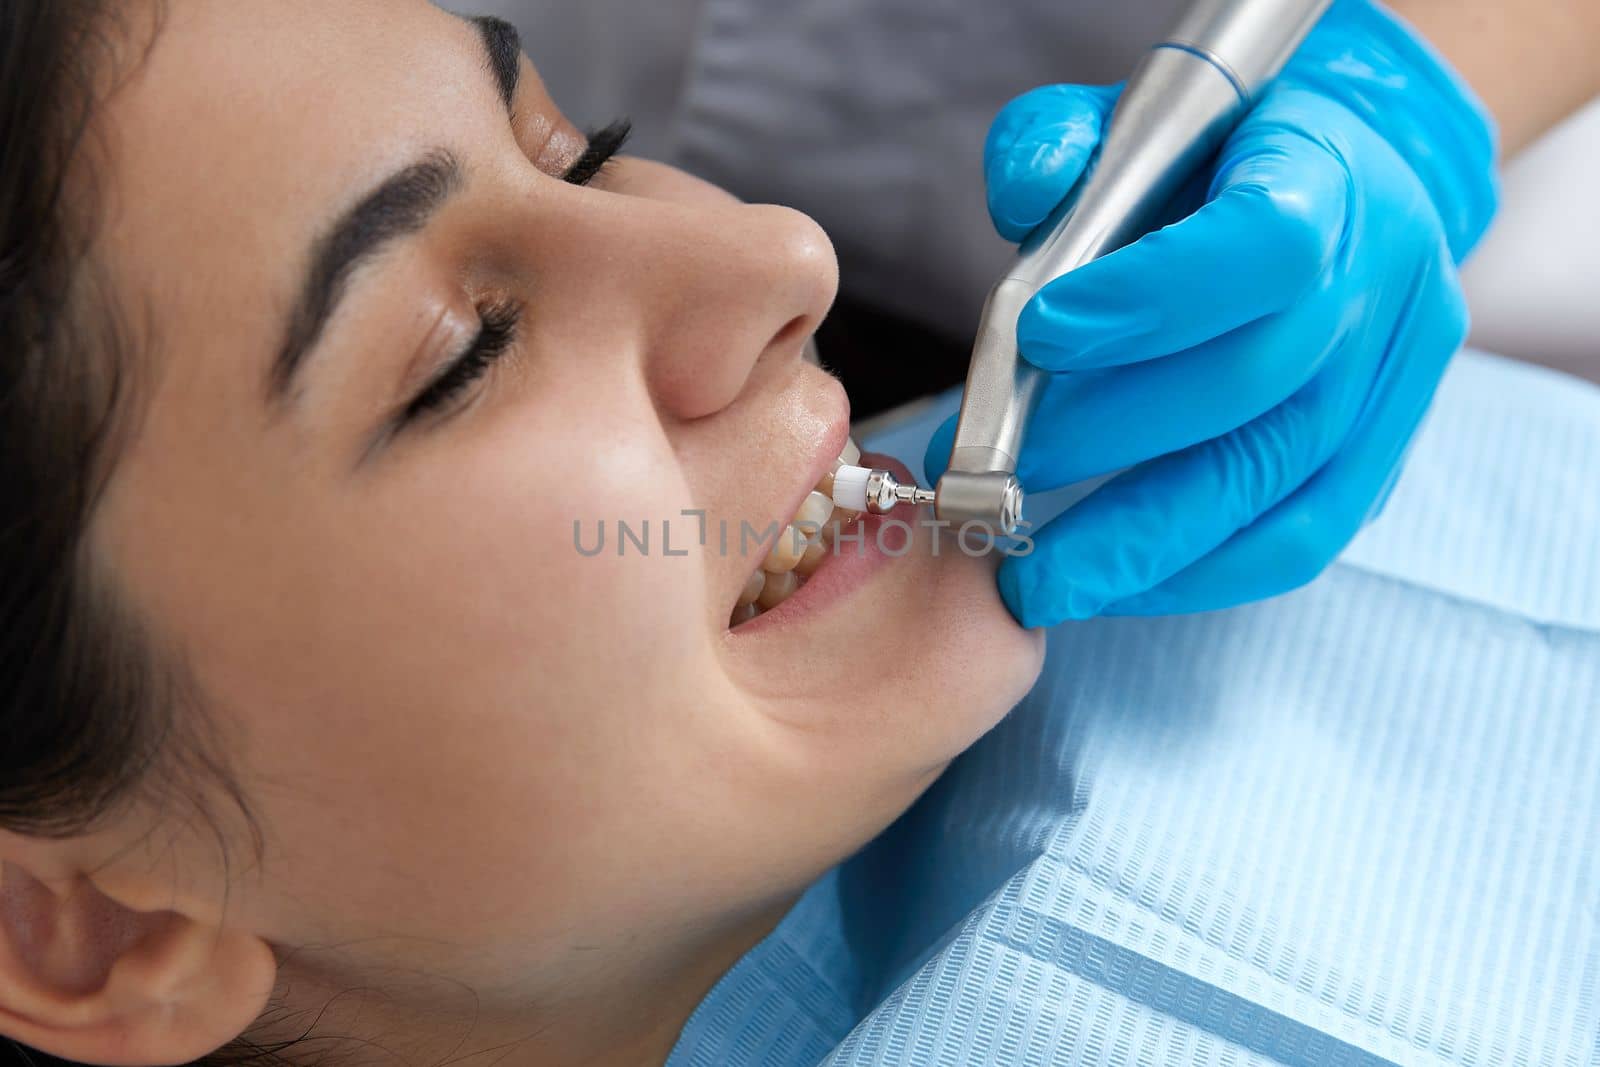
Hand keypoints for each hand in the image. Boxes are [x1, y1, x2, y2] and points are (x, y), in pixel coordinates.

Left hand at [927, 0, 1498, 626]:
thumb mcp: (1131, 122)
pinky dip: (1196, 577)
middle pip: (1254, 387)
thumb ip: (1060, 144)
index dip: (1152, 299)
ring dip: (1140, 545)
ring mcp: (1394, 380)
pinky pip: (1299, 542)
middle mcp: (1383, 281)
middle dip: (1105, 442)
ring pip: (1275, 486)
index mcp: (1326, 177)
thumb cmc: (1215, 160)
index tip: (1038, 336)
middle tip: (989, 479)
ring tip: (1038, 576)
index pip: (1264, 246)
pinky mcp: (1387, 455)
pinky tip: (1113, 584)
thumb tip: (1027, 203)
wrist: (1349, 185)